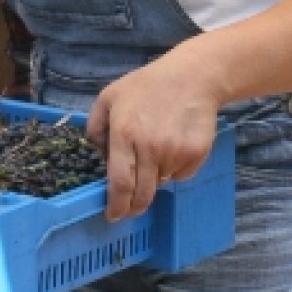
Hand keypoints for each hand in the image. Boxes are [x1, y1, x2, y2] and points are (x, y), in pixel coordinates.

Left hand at [87, 54, 221, 220]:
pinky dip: (175, 170)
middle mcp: (150, 147)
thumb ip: (95, 127)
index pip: (120, 184)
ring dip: (155, 180)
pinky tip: (174, 147)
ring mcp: (175, 152)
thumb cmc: (147, 85)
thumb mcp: (109, 97)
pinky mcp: (196, 153)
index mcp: (124, 134)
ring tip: (155, 153)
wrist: (192, 76)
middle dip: (134, 207)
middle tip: (130, 208)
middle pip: (142, 194)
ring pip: (161, 183)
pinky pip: (181, 175)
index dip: (116, 206)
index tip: (112, 216)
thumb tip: (98, 156)